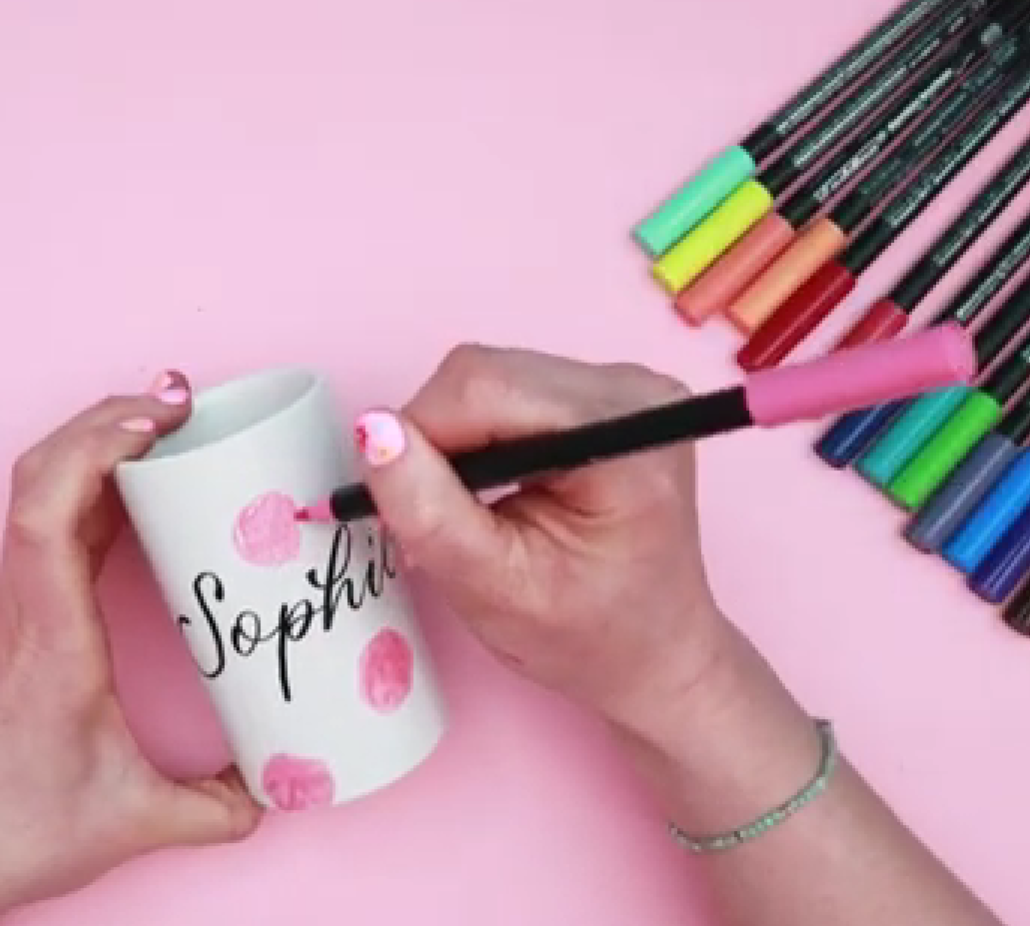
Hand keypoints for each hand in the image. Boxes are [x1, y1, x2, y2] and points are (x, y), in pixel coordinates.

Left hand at [0, 371, 262, 925]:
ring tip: (166, 428)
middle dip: (109, 418)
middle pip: (42, 472)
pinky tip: (134, 497)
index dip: (100, 441)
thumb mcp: (132, 821)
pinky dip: (89, 493)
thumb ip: (217, 806)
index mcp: (48, 632)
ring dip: (95, 446)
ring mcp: (11, 611)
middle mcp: (21, 605)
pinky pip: (47, 530)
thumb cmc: (3, 832)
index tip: (163, 415)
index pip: (50, 503)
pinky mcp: (13, 626)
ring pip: (38, 493)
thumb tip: (279, 785)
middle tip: (183, 402)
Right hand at [351, 345, 737, 744]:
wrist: (658, 655)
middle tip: (437, 517)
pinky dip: (482, 436)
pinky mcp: (607, 395)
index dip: (420, 436)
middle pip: (485, 373)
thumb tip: (371, 431)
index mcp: (623, 434)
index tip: (403, 504)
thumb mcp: (493, 590)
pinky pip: (511, 389)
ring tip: (470, 509)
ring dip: (457, 439)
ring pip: (489, 377)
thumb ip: (430, 510)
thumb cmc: (587, 639)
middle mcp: (632, 390)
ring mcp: (624, 387)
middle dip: (438, 440)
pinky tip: (498, 488)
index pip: (484, 388)